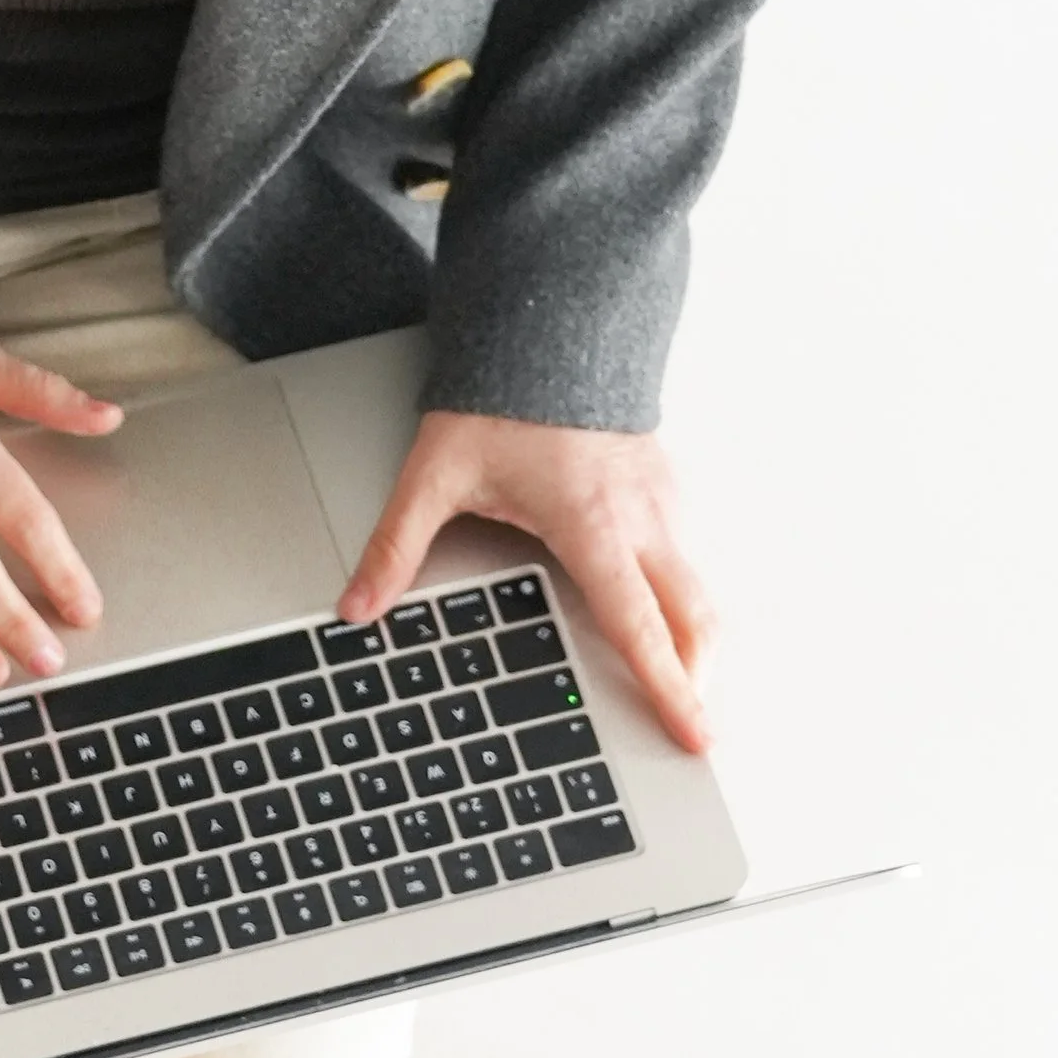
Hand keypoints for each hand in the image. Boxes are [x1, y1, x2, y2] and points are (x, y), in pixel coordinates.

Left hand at [342, 408, 716, 753]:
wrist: (547, 323)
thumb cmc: (500, 398)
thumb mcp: (436, 476)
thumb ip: (396, 547)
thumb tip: (357, 605)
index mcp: (591, 528)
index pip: (639, 627)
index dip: (668, 688)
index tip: (694, 733)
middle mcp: (641, 518)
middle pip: (695, 619)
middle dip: (699, 677)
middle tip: (690, 721)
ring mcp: (663, 498)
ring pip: (700, 586)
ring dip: (695, 636)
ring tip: (675, 675)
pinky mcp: (667, 480)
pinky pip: (690, 550)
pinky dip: (686, 591)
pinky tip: (658, 605)